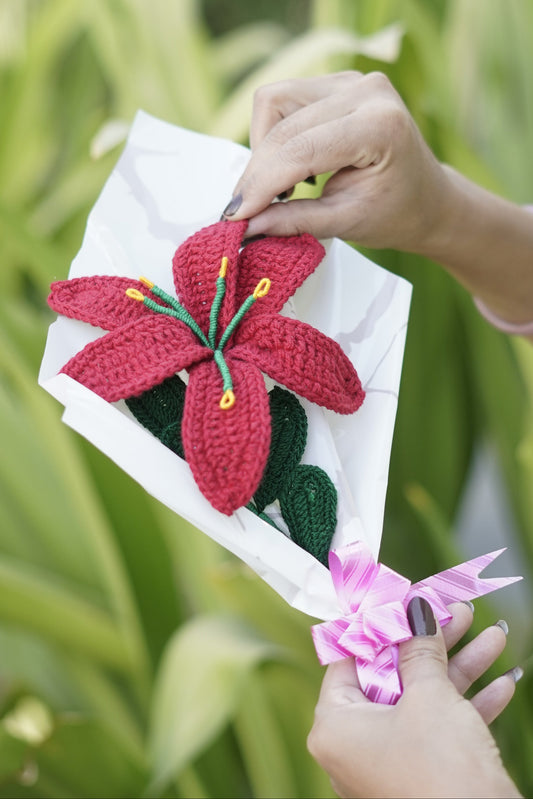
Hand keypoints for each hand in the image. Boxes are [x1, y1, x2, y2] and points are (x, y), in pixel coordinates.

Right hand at [223, 71, 448, 250]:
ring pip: (274, 103)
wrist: (426, 198)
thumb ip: (295, 222)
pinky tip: (292, 168)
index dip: (261, 185)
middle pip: (282, 124)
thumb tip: (246, 226)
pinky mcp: (337, 82)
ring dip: (263, 149)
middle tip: (246, 213)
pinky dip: (275, 136)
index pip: (299, 150)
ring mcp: (350, 80)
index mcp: (379, 125)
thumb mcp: (346, 223)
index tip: (235, 217)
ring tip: (278, 189)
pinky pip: (283, 100)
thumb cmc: (397, 212)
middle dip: (257, 173)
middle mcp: (366, 90)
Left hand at [307, 599, 521, 798]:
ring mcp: (388, 760)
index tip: (401, 595)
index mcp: (336, 724)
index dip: (380, 623)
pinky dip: (469, 704)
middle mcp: (355, 744)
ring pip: (423, 698)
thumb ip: (418, 648)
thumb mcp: (429, 696)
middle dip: (433, 641)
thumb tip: (414, 610)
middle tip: (456, 609)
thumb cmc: (441, 773)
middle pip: (393, 674)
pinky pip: (440, 728)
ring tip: (492, 634)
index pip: (351, 656)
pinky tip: (503, 680)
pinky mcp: (421, 774)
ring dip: (461, 666)